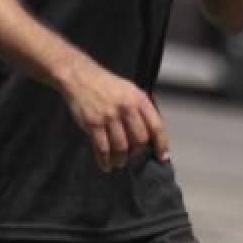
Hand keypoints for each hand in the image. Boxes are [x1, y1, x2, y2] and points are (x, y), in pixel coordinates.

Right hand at [58, 55, 169, 172]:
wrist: (80, 77)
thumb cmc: (106, 84)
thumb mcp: (129, 89)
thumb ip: (141, 108)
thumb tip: (152, 132)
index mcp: (138, 99)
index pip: (156, 126)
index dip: (161, 144)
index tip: (162, 156)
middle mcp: (126, 108)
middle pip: (139, 140)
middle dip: (138, 153)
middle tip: (134, 158)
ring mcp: (109, 117)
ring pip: (121, 147)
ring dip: (122, 160)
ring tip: (120, 163)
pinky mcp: (93, 123)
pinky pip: (102, 149)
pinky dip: (105, 161)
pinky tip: (106, 165)